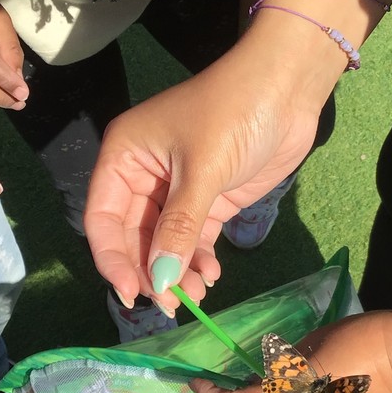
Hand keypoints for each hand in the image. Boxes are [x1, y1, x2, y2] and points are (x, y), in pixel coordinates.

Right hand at [84, 30, 330, 312]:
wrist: (288, 86)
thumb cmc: (233, 114)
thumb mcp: (202, 171)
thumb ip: (179, 229)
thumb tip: (160, 282)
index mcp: (124, 156)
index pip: (103, 218)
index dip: (112, 259)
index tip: (133, 293)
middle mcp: (143, 175)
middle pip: (133, 237)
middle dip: (150, 271)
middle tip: (171, 306)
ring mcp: (177, 189)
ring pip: (165, 243)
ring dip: (177, 272)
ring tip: (197, 296)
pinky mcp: (210, 198)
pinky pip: (194, 238)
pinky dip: (199, 260)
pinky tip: (211, 276)